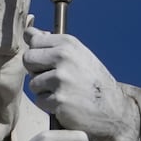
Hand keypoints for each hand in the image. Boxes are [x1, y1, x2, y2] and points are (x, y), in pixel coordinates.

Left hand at [23, 19, 140, 140]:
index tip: (51, 62)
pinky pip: (40, 100)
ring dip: (44, 91)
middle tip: (55, 79)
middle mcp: (64, 57)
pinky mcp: (59, 100)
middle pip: (28, 59)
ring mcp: (61, 79)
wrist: (113, 109)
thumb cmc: (92, 81)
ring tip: (65, 92)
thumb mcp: (78, 55)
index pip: (34, 40)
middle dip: (36, 71)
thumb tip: (29, 31)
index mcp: (69, 44)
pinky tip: (66, 104)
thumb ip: (52, 44)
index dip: (40, 54)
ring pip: (33, 83)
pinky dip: (50, 105)